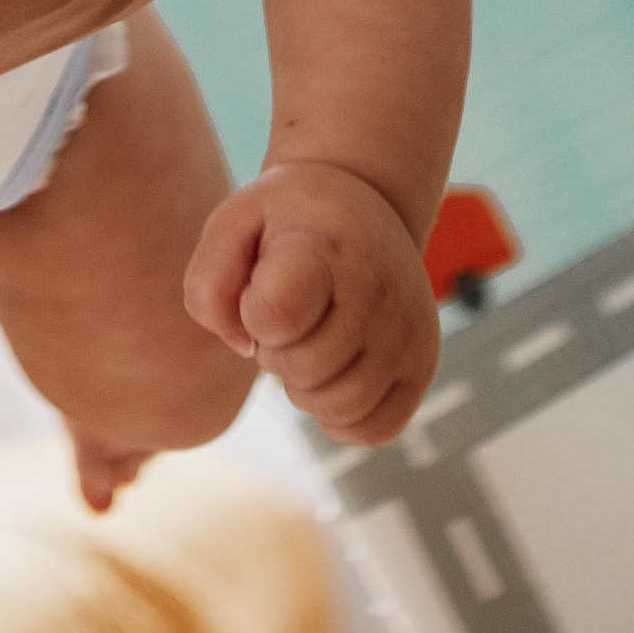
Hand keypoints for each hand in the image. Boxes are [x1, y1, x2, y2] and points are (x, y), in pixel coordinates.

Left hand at [183, 159, 439, 445]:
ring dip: (306, 386)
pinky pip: (373, 430)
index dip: (252, 314)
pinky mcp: (423, 367)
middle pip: (302, 370)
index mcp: (328, 249)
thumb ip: (210, 284)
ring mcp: (410, 333)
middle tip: (287, 313)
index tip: (262, 283)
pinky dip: (341, 415)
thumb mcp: (234, 225)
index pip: (276, 315)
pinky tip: (334, 370)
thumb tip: (243, 347)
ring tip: (310, 338)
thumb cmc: (286, 222)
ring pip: (338, 408)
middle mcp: (381, 292)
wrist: (365, 202)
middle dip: (275, 351)